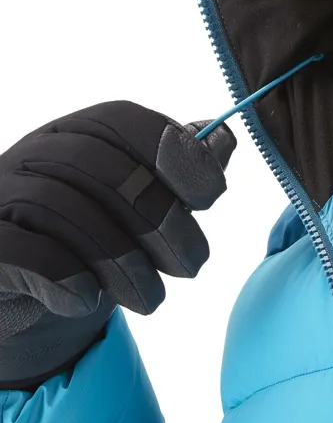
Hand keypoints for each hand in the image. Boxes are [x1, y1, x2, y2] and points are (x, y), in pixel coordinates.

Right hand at [0, 100, 235, 388]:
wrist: (28, 303)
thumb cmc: (95, 241)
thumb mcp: (142, 204)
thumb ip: (180, 171)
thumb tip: (222, 137)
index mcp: (74, 134)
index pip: (120, 119)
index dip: (172, 152)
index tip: (211, 197)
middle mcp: (30, 155)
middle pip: (99, 166)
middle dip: (159, 218)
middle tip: (191, 265)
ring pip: (62, 208)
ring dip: (121, 260)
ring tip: (151, 298)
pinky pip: (21, 251)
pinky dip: (64, 277)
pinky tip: (89, 301)